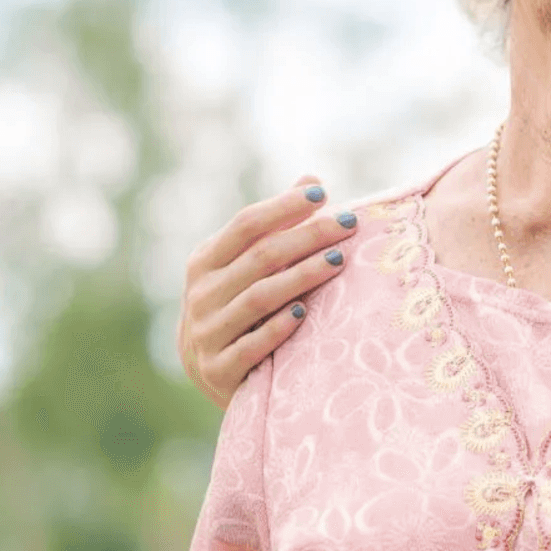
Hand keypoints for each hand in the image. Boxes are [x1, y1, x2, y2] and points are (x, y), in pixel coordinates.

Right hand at [179, 174, 356, 407]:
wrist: (210, 370)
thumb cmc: (237, 303)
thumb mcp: (245, 264)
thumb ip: (276, 226)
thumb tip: (312, 180)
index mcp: (205, 261)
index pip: (245, 224)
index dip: (283, 206)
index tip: (322, 194)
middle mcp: (201, 294)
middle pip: (260, 256)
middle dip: (308, 236)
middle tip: (349, 223)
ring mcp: (206, 332)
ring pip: (259, 297)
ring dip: (301, 277)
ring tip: (339, 261)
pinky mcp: (218, 369)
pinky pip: (252, 345)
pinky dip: (278, 327)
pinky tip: (305, 313)